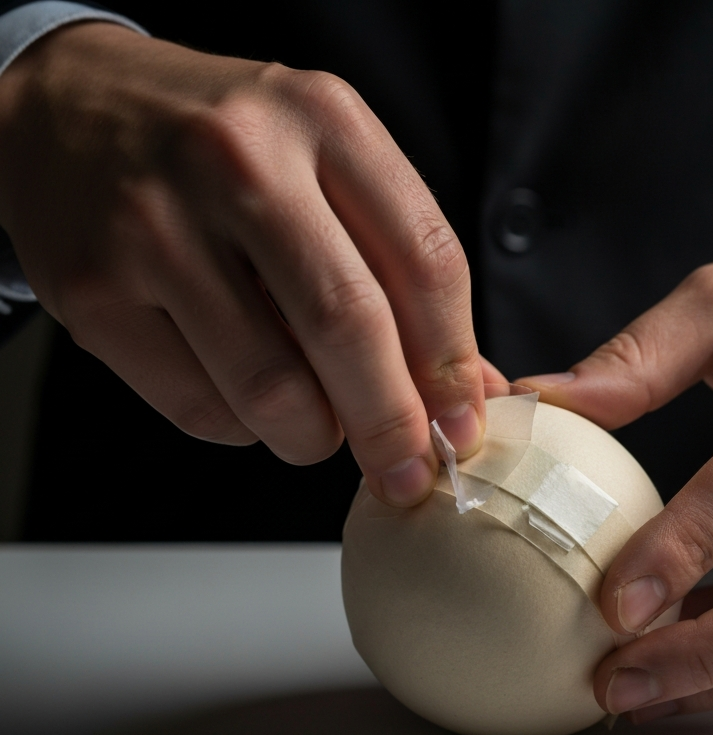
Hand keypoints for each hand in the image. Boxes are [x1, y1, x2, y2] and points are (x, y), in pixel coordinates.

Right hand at [0, 22, 486, 504]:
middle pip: (350, 327)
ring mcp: (155, 224)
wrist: (67, 110)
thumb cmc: (219, 148)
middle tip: (406, 471)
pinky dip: (243, 428)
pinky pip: (202, 410)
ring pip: (273, 390)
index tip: (461, 425)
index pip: (426, 260)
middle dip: (393, 425)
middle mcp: (238, 160)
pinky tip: (244, 394)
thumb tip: (471, 388)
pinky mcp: (94, 291)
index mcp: (321, 119)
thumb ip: (400, 266)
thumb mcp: (324, 165)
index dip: (452, 364)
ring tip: (316, 424)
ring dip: (313, 436)